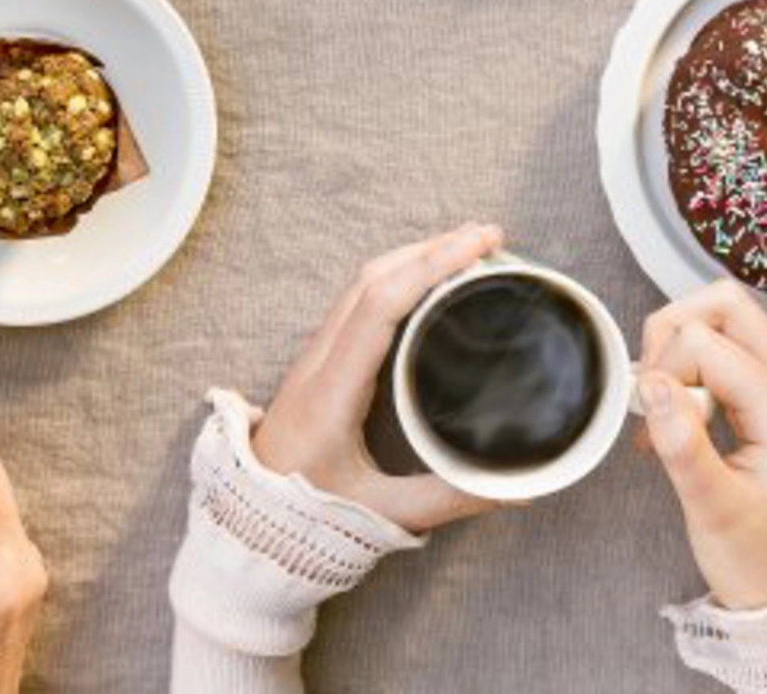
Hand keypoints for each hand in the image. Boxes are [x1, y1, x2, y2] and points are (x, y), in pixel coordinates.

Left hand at [252, 223, 503, 530]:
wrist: (247, 529)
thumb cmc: (309, 524)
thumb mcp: (385, 515)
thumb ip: (451, 499)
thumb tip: (519, 487)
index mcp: (332, 394)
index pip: (380, 305)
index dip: (432, 265)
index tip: (479, 246)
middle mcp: (318, 363)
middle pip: (372, 278)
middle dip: (433, 247)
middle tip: (490, 238)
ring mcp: (313, 357)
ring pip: (362, 281)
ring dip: (414, 255)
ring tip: (467, 247)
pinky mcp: (317, 362)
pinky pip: (357, 298)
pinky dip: (398, 274)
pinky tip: (428, 279)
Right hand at [637, 280, 766, 610]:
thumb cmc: (764, 564)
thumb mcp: (713, 510)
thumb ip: (681, 442)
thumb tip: (649, 383)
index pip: (709, 342)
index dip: (665, 367)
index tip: (650, 418)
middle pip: (728, 305)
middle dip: (676, 332)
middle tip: (652, 388)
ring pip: (731, 321)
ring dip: (686, 349)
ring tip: (665, 409)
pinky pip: (735, 353)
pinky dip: (699, 368)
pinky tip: (681, 416)